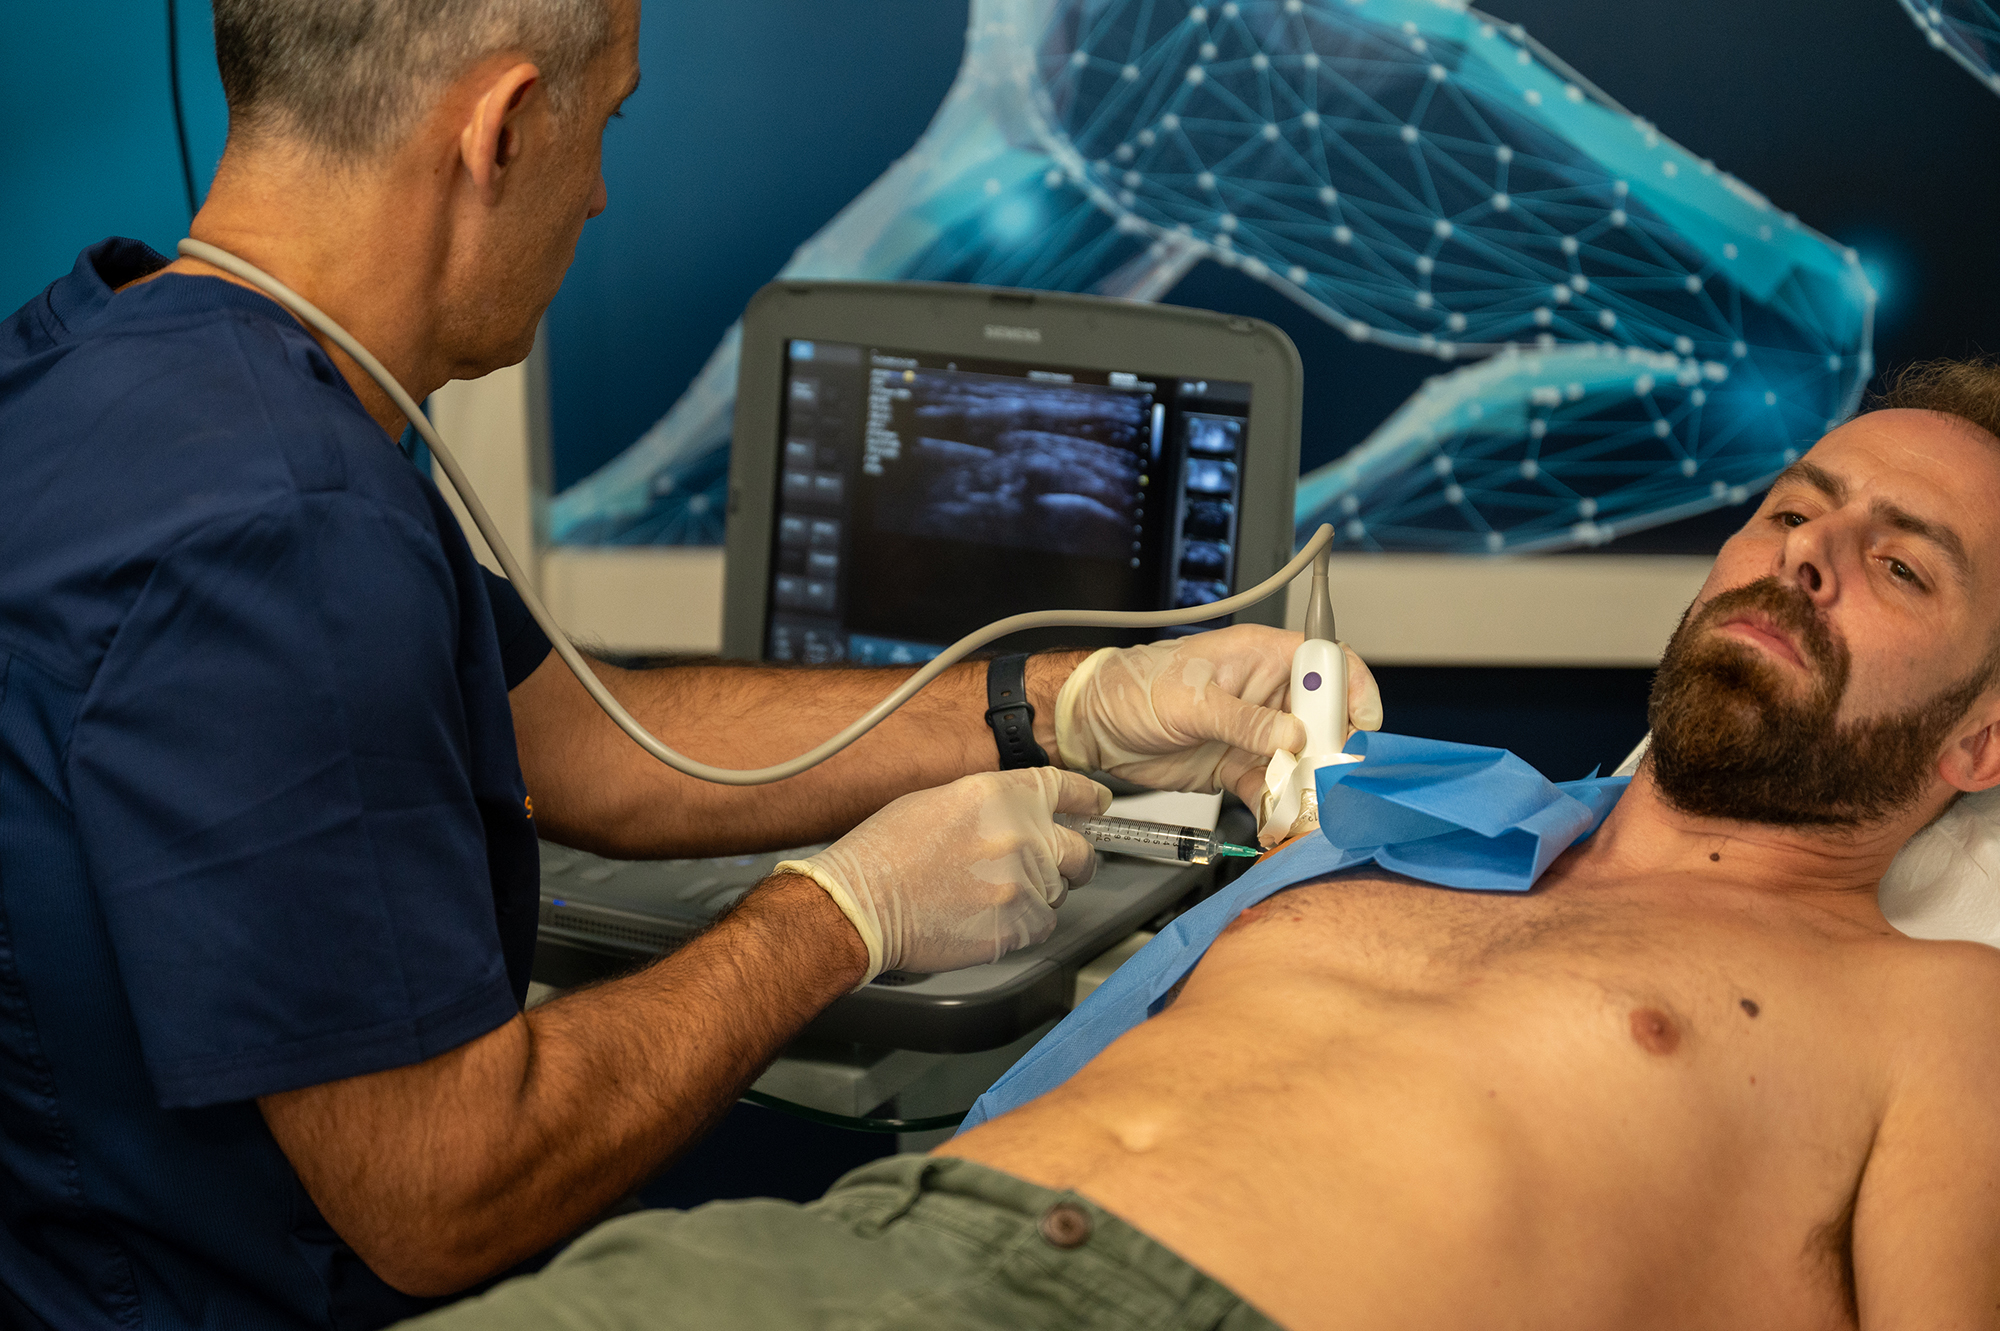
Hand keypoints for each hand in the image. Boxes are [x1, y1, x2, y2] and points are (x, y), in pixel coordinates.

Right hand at [775, 768, 1109, 983]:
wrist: (863, 903)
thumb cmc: (886, 852)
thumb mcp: (940, 801)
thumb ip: (991, 807)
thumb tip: (1014, 821)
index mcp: (1003, 795)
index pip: (1067, 789)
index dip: (1087, 798)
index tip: (1097, 805)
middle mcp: (1023, 835)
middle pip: (1080, 852)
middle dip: (1073, 861)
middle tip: (1062, 867)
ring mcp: (1024, 884)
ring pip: (1057, 894)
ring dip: (1036, 896)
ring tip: (992, 898)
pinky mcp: (1016, 927)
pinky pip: (1040, 926)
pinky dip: (1023, 925)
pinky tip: (990, 919)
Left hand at [1053, 625, 1382, 804]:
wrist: (1095, 724)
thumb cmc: (1136, 687)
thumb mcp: (1192, 700)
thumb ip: (1246, 720)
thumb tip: (1294, 734)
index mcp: (1264, 656)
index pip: (1330, 663)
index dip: (1354, 692)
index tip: (1360, 727)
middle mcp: (1268, 693)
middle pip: (1326, 720)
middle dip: (1333, 752)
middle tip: (1329, 780)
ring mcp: (1256, 732)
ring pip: (1304, 760)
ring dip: (1309, 786)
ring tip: (1307, 810)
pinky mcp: (1239, 766)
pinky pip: (1272, 788)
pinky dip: (1278, 807)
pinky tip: (1278, 821)